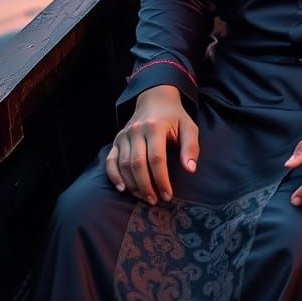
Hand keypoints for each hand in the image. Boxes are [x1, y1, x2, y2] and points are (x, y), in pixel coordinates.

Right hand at [105, 85, 198, 203]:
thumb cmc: (174, 117)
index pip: (156, 158)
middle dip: (146, 186)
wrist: (155, 99)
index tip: (168, 195)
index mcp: (155, 126)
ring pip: (124, 165)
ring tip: (144, 197)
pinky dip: (114, 176)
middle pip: (138, 164)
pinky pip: (110, 161)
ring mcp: (124, 135)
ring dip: (133, 185)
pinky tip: (123, 189)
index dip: (162, 179)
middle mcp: (137, 130)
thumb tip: (190, 169)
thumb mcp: (188, 127)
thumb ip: (191, 147)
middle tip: (155, 201)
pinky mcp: (116, 140)